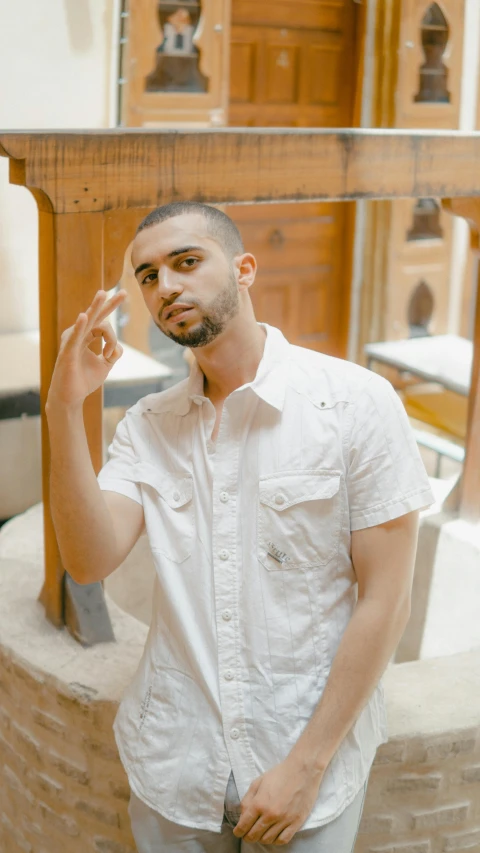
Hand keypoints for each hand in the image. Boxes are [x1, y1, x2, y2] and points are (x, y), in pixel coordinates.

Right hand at [47, 289, 126, 409]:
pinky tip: (83, 317)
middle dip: (109, 304)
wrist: (70, 397)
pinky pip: (74, 337)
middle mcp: (77, 335)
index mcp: (85, 336)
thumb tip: (118, 346)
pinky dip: (79, 327)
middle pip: (96, 316)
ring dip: (96, 308)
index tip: (109, 354)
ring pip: (87, 322)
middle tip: (124, 293)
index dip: (112, 338)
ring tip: (103, 294)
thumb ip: (114, 353)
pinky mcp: (67, 352)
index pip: (102, 324)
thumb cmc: (83, 380)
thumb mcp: (104, 366)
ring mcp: (71, 342)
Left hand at [233, 757, 323, 845]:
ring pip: (267, 840)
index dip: (238, 831)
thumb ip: (247, 800)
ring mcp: (284, 820)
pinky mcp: (296, 823)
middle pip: (254, 835)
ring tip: (260, 833)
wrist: (302, 770)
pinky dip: (275, 841)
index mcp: (259, 803)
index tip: (238, 832)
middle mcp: (271, 814)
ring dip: (261, 839)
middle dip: (248, 836)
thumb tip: (243, 816)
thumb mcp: (258, 782)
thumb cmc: (279, 774)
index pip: (244, 825)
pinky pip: (283, 840)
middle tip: (247, 834)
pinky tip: (273, 835)